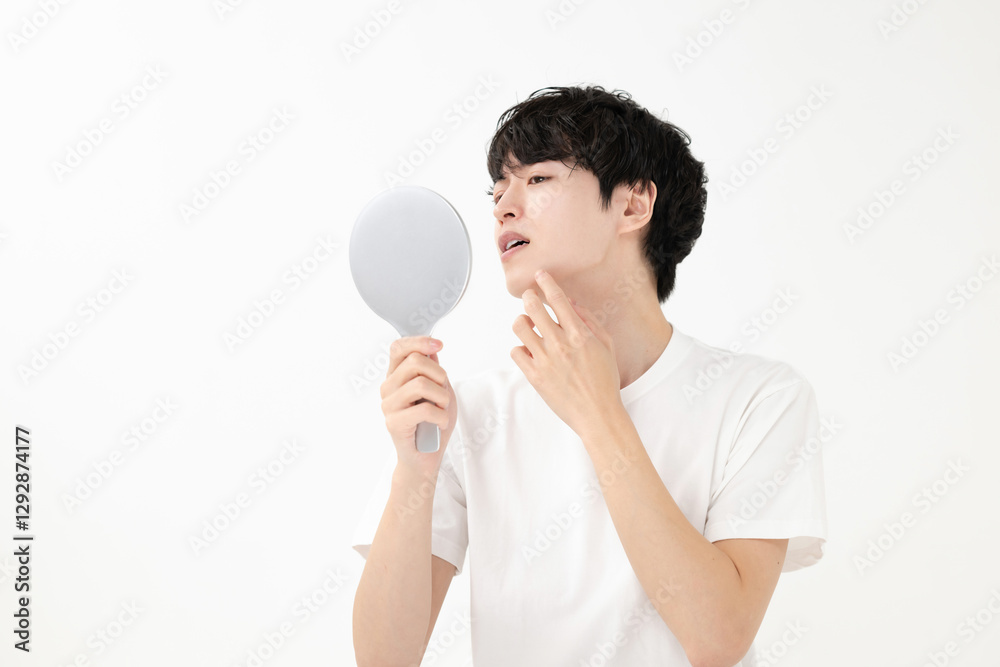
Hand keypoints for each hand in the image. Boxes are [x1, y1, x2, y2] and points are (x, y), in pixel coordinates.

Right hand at [380, 336, 457, 478]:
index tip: (439, 345)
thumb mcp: (439, 390)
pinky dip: (441, 416)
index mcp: (396, 375)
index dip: (419, 341)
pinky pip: (425, 409)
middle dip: (439, 375)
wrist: (427, 456)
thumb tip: (431, 349)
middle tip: (443, 394)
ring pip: (421, 384)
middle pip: (415, 361)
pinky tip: (440, 423)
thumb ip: (433, 371)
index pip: (398, 347)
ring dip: (442, 396)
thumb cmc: (433, 422)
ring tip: (442, 409)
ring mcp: (388, 405)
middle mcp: (388, 387)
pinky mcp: (394, 423)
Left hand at [510, 269, 623, 437]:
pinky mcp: (534, 376)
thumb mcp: (606, 346)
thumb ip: (589, 321)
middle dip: (529, 297)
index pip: (558, 300)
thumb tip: (571, 303)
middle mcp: (560, 344)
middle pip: (532, 307)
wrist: (598, 414)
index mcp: (579, 335)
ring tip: (530, 328)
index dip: (546, 283)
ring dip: (523, 322)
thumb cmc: (604, 381)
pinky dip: (521, 348)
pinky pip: (515, 352)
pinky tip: (531, 352)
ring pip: (519, 327)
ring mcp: (545, 360)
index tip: (541, 275)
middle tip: (530, 298)